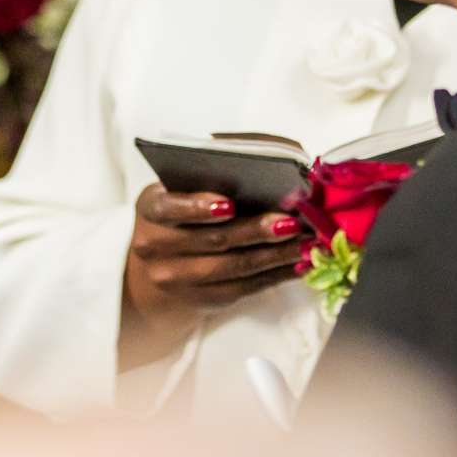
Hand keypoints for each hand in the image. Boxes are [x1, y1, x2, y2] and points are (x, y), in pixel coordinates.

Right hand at [122, 186, 304, 337]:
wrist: (158, 264)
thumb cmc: (181, 213)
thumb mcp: (180, 189)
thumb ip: (211, 173)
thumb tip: (262, 157)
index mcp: (150, 210)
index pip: (168, 207)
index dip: (197, 207)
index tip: (229, 205)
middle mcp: (155, 247)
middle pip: (210, 240)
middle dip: (254, 231)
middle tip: (289, 222)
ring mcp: (176, 279)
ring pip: (232, 267)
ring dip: (274, 255)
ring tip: (305, 242)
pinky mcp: (202, 299)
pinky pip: (244, 288)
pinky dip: (276, 274)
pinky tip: (299, 262)